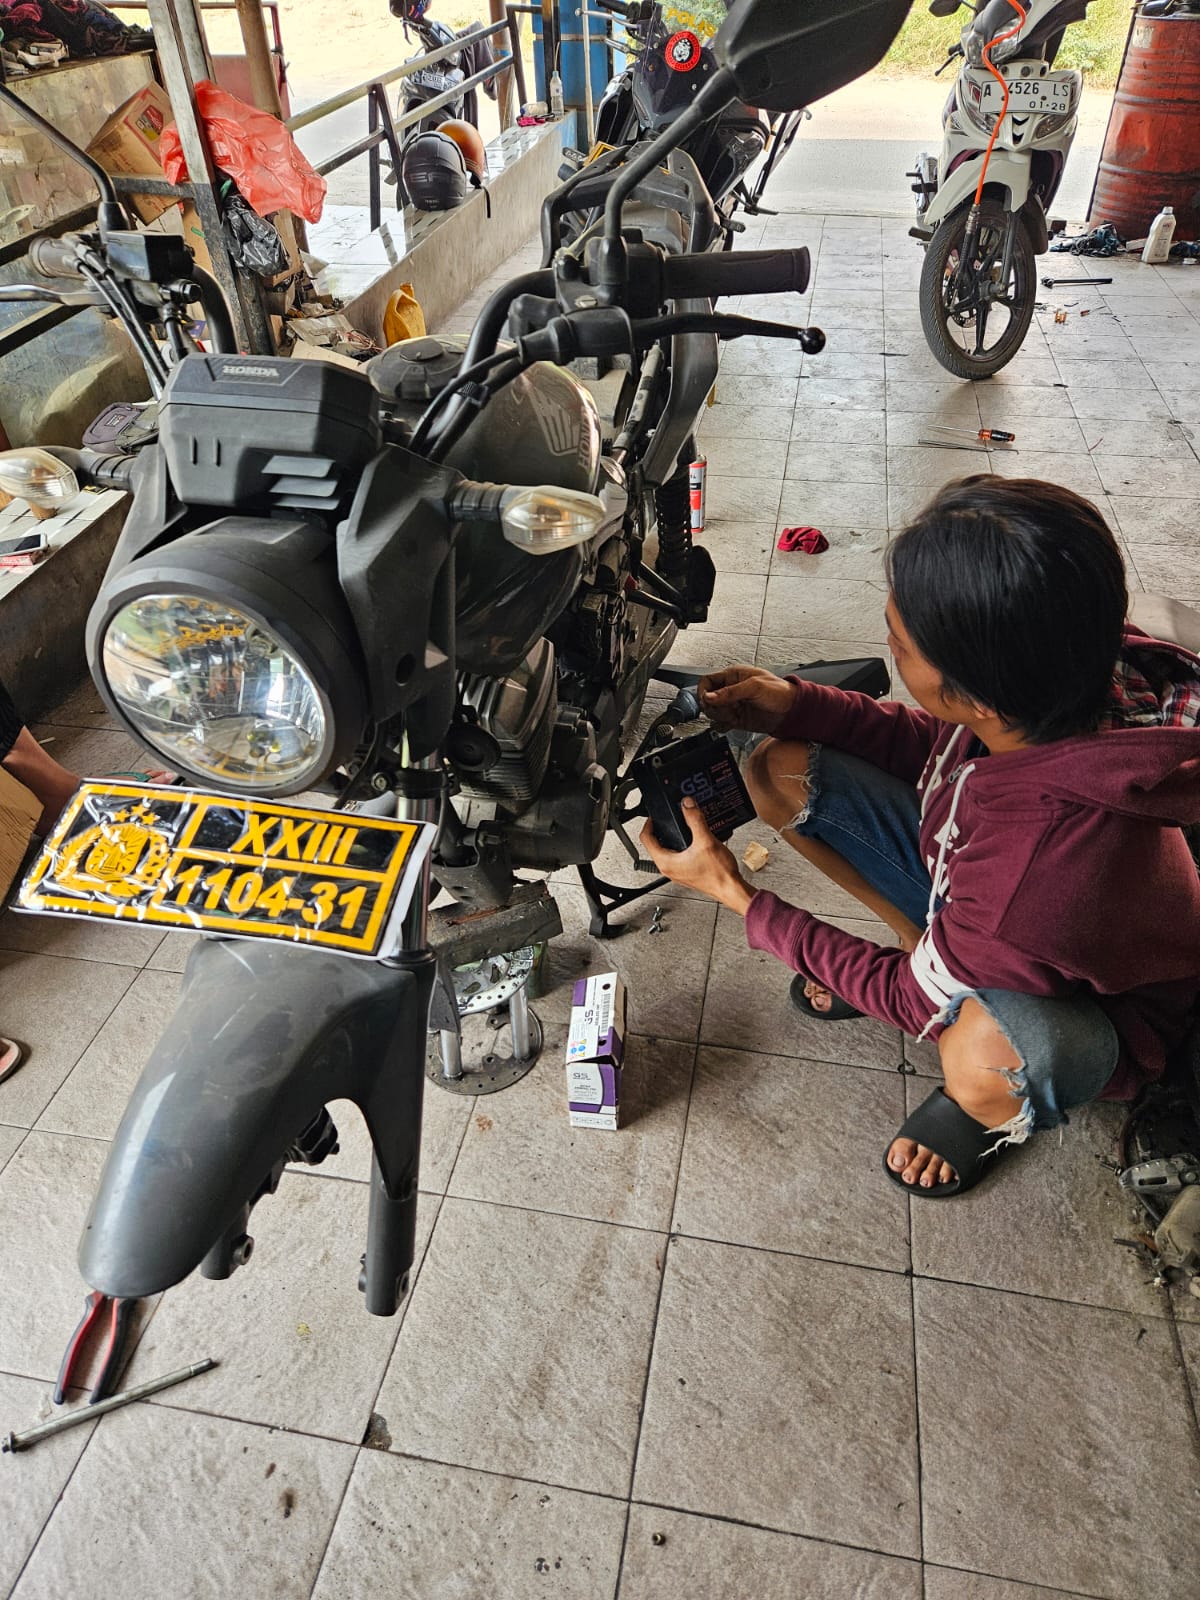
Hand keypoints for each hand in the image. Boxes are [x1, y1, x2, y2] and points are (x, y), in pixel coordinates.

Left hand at [640, 798, 754, 915]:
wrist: (731, 888)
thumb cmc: (718, 874)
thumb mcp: (706, 840)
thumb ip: (695, 819)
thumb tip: (687, 804)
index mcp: (666, 862)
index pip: (645, 839)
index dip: (649, 822)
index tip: (655, 815)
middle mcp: (668, 868)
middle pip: (655, 843)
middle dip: (662, 828)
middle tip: (670, 817)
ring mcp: (677, 871)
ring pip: (667, 849)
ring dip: (673, 836)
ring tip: (682, 825)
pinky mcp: (686, 871)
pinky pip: (678, 855)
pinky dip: (682, 844)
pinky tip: (694, 838)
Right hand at [698, 665, 794, 733]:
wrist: (791, 711)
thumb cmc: (779, 692)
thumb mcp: (753, 687)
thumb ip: (729, 692)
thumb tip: (709, 697)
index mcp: (732, 676)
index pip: (707, 681)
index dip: (704, 691)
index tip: (708, 700)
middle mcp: (730, 690)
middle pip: (707, 700)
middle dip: (715, 707)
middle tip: (727, 710)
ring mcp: (733, 705)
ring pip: (712, 713)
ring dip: (719, 717)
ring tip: (733, 716)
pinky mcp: (736, 719)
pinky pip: (720, 724)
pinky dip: (722, 726)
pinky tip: (731, 724)